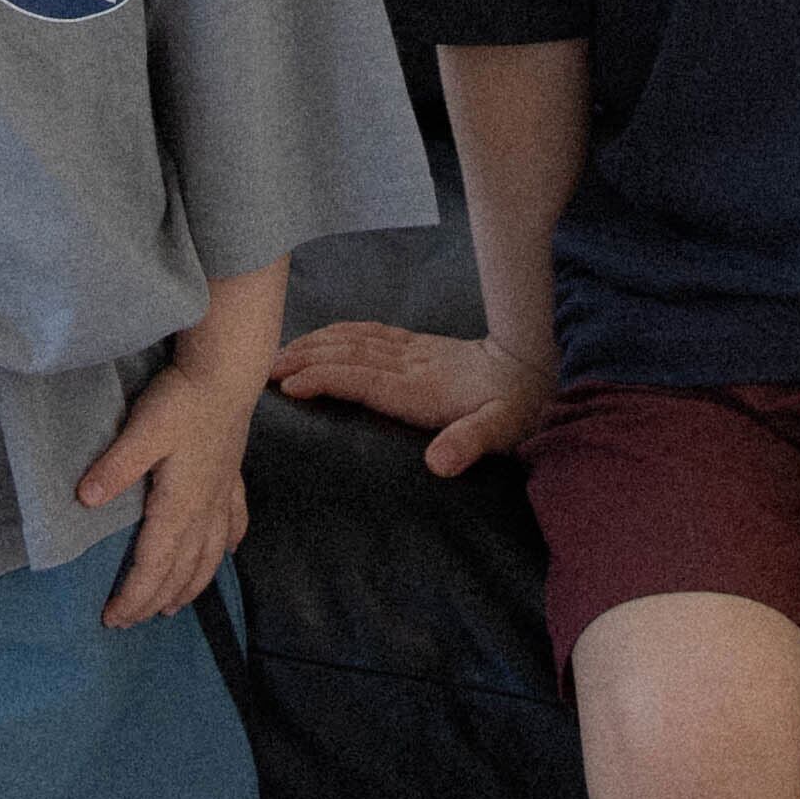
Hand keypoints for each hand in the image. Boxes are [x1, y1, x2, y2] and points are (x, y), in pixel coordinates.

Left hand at [77, 359, 255, 629]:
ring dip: (191, 585)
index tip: (113, 619)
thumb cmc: (183, 400)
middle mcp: (204, 510)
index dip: (133, 597)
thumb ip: (115, 467)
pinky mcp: (231, 479)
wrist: (227, 372)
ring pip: (210, 556)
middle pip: (181, 571)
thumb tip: (84, 499)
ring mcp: (222, 496)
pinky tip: (229, 552)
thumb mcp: (142, 431)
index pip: (154, 567)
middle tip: (131, 621)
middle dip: (155, 600)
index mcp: (179, 507)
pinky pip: (233, 524)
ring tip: (174, 605)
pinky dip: (228, 546)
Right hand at [268, 323, 551, 478]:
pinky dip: (338, 333)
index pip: (361, 378)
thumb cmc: (516, 408)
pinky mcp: (419, 345)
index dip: (323, 378)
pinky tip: (323, 337)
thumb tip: (439, 465)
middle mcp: (410, 364)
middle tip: (261, 368)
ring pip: (353, 339)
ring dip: (314, 343)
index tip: (288, 385)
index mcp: (420, 387)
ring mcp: (413, 351)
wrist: (537, 367)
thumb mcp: (500, 432)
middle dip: (303, 358)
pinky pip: (369, 333)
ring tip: (279, 353)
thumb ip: (469, 444)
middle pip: (346, 354)